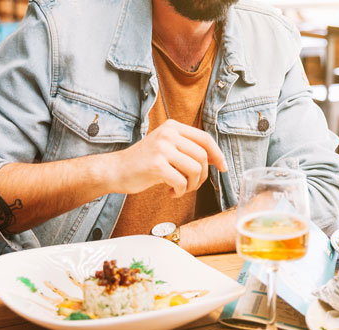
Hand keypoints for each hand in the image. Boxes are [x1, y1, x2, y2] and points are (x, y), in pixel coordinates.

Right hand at [107, 120, 226, 196]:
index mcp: (173, 127)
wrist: (116, 170)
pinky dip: (180, 191)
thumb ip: (187, 149)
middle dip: (202, 176)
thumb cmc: (143, 163)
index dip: (218, 154)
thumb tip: (216, 159)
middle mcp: (168, 134)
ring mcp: (162, 148)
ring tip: (180, 189)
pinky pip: (181, 181)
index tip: (223, 167)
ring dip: (192, 185)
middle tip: (192, 185)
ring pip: (195, 169)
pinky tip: (170, 192)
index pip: (205, 138)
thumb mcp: (166, 147)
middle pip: (202, 156)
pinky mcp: (156, 165)